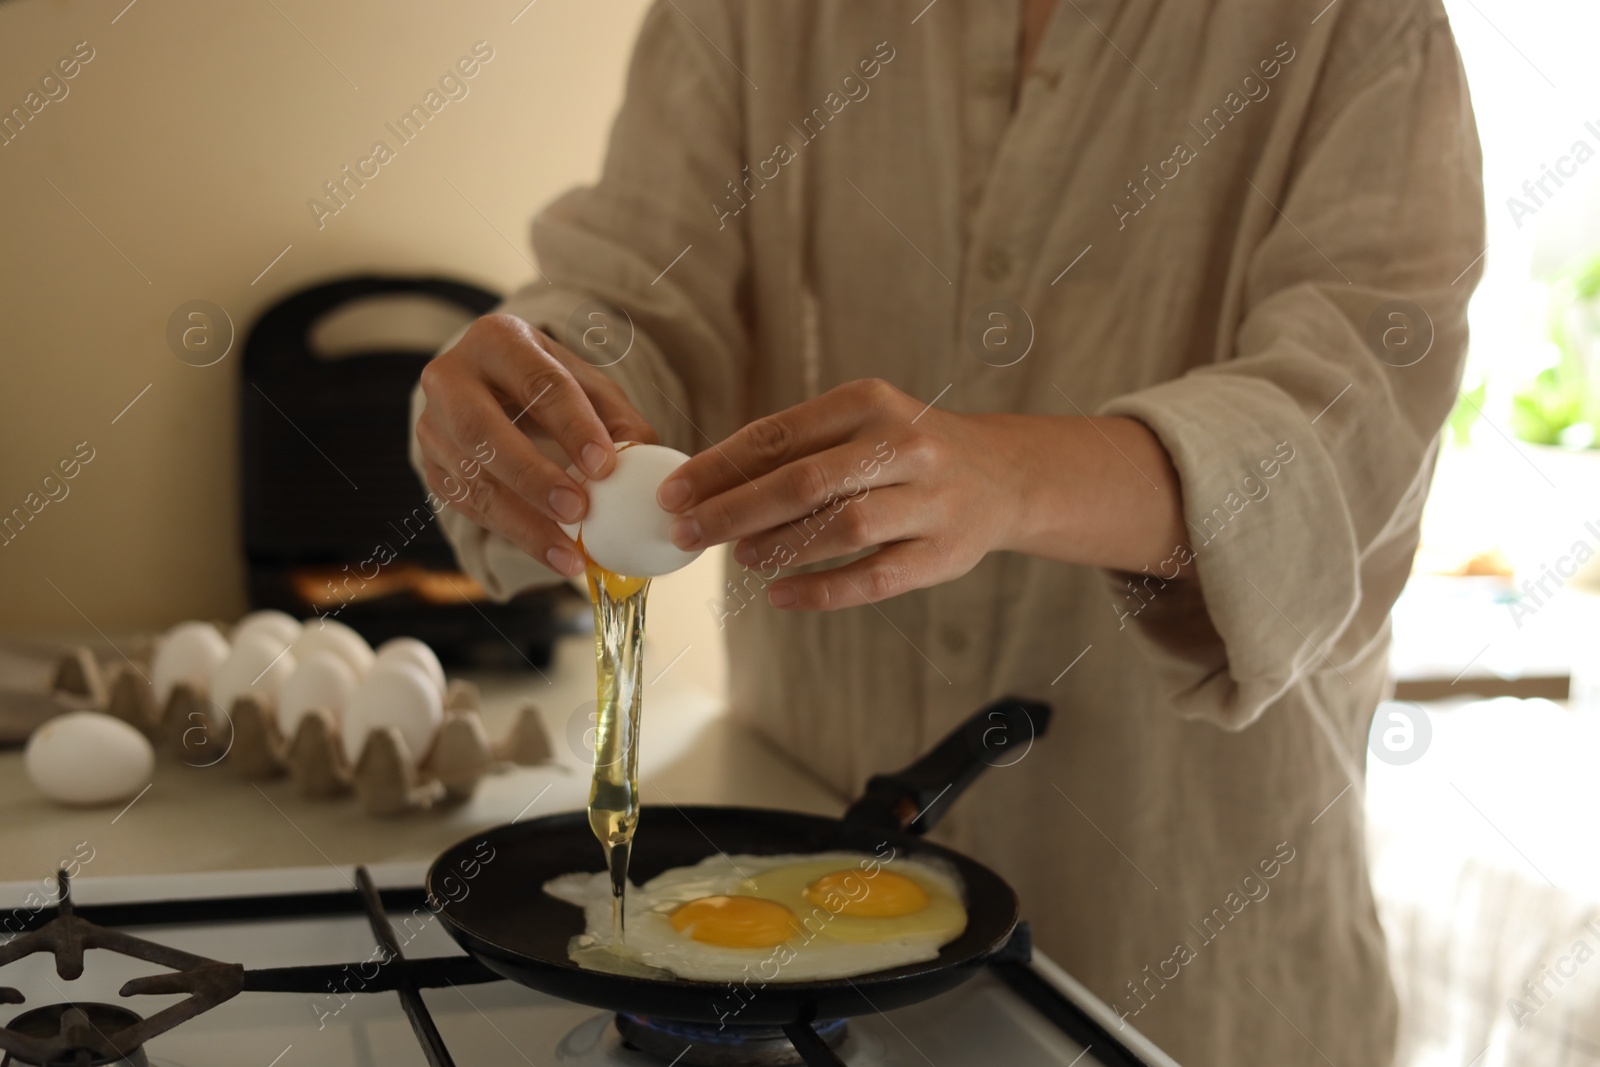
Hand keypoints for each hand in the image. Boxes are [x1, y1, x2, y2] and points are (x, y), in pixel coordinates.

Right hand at [415, 313, 655, 576]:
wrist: (492, 389)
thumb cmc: (548, 385)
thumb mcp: (587, 386)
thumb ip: (618, 419)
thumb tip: (642, 459)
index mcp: (498, 340)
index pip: (537, 383)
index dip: (572, 426)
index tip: (605, 466)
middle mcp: (451, 377)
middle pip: (483, 429)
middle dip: (532, 475)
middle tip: (578, 511)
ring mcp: (432, 424)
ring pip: (471, 477)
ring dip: (523, 521)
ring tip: (568, 553)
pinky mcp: (431, 466)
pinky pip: (466, 505)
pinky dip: (510, 532)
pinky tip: (548, 553)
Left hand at [653, 379, 1023, 609]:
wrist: (1004, 476)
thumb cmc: (907, 451)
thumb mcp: (860, 425)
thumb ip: (796, 448)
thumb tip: (707, 484)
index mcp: (869, 402)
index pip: (778, 434)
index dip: (719, 467)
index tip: (674, 493)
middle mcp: (903, 446)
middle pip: (803, 481)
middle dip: (734, 510)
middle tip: (688, 533)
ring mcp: (929, 501)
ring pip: (842, 528)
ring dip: (779, 546)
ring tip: (740, 558)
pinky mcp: (944, 554)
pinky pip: (874, 577)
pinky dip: (822, 591)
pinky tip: (781, 596)